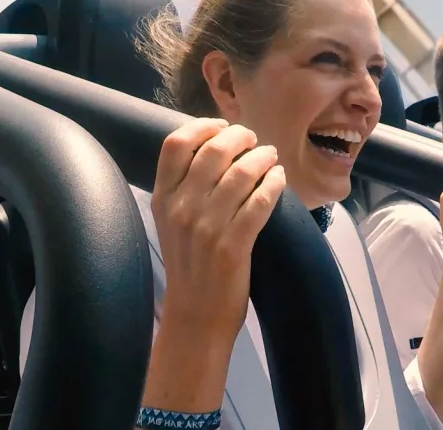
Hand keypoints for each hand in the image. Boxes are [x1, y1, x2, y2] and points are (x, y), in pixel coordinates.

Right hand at [150, 120, 285, 343]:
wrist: (195, 315)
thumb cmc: (189, 265)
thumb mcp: (171, 222)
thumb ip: (184, 188)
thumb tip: (216, 148)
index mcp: (162, 199)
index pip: (175, 144)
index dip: (202, 126)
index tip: (222, 126)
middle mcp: (181, 209)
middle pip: (213, 151)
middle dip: (240, 137)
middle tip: (254, 140)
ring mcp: (207, 227)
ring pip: (241, 173)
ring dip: (262, 158)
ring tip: (270, 158)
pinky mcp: (233, 245)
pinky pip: (260, 201)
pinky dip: (274, 184)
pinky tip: (279, 179)